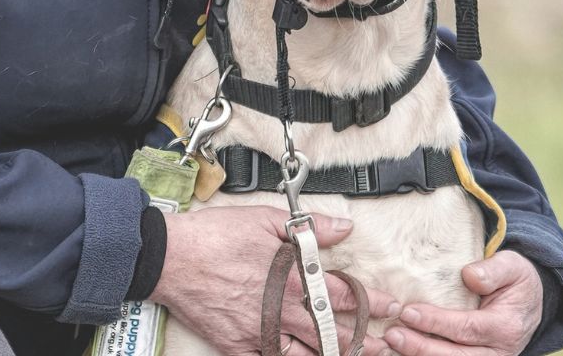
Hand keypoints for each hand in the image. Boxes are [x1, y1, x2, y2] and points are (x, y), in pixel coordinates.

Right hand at [153, 206, 397, 355]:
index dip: (371, 301)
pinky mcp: (238, 346)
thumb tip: (343, 228)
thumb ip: (308, 229)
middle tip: (384, 345)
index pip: (342, 294)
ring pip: (306, 355)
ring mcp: (260, 332)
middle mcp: (280, 310)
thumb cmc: (214, 236)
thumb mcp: (264, 221)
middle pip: (331, 332)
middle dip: (362, 340)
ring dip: (331, 355)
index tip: (391, 305)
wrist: (170, 259)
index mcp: (291, 278)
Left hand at [376, 251, 542, 355]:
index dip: (436, 322)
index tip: (408, 312)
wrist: (528, 304)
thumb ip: (494, 270)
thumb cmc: (515, 282)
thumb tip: (470, 276)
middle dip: (421, 348)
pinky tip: (402, 352)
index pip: (467, 328)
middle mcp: (497, 352)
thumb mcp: (513, 266)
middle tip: (392, 335)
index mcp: (506, 327)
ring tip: (391, 344)